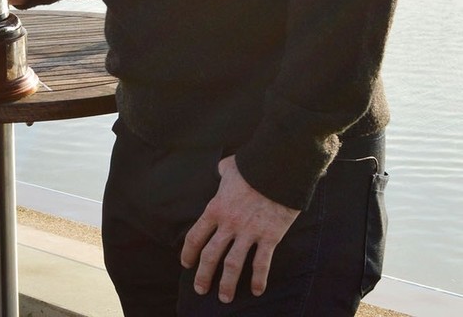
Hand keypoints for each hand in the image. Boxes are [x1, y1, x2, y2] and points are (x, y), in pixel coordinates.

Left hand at [181, 155, 299, 302]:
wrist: (277, 168)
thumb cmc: (252, 166)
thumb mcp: (229, 167)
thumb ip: (221, 172)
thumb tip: (219, 170)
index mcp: (215, 208)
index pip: (196, 235)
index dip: (188, 252)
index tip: (186, 264)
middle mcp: (229, 224)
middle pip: (210, 254)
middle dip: (203, 274)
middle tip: (199, 289)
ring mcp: (249, 232)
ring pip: (233, 264)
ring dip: (227, 283)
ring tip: (224, 298)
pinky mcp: (269, 237)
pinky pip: (262, 263)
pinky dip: (258, 279)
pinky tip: (256, 291)